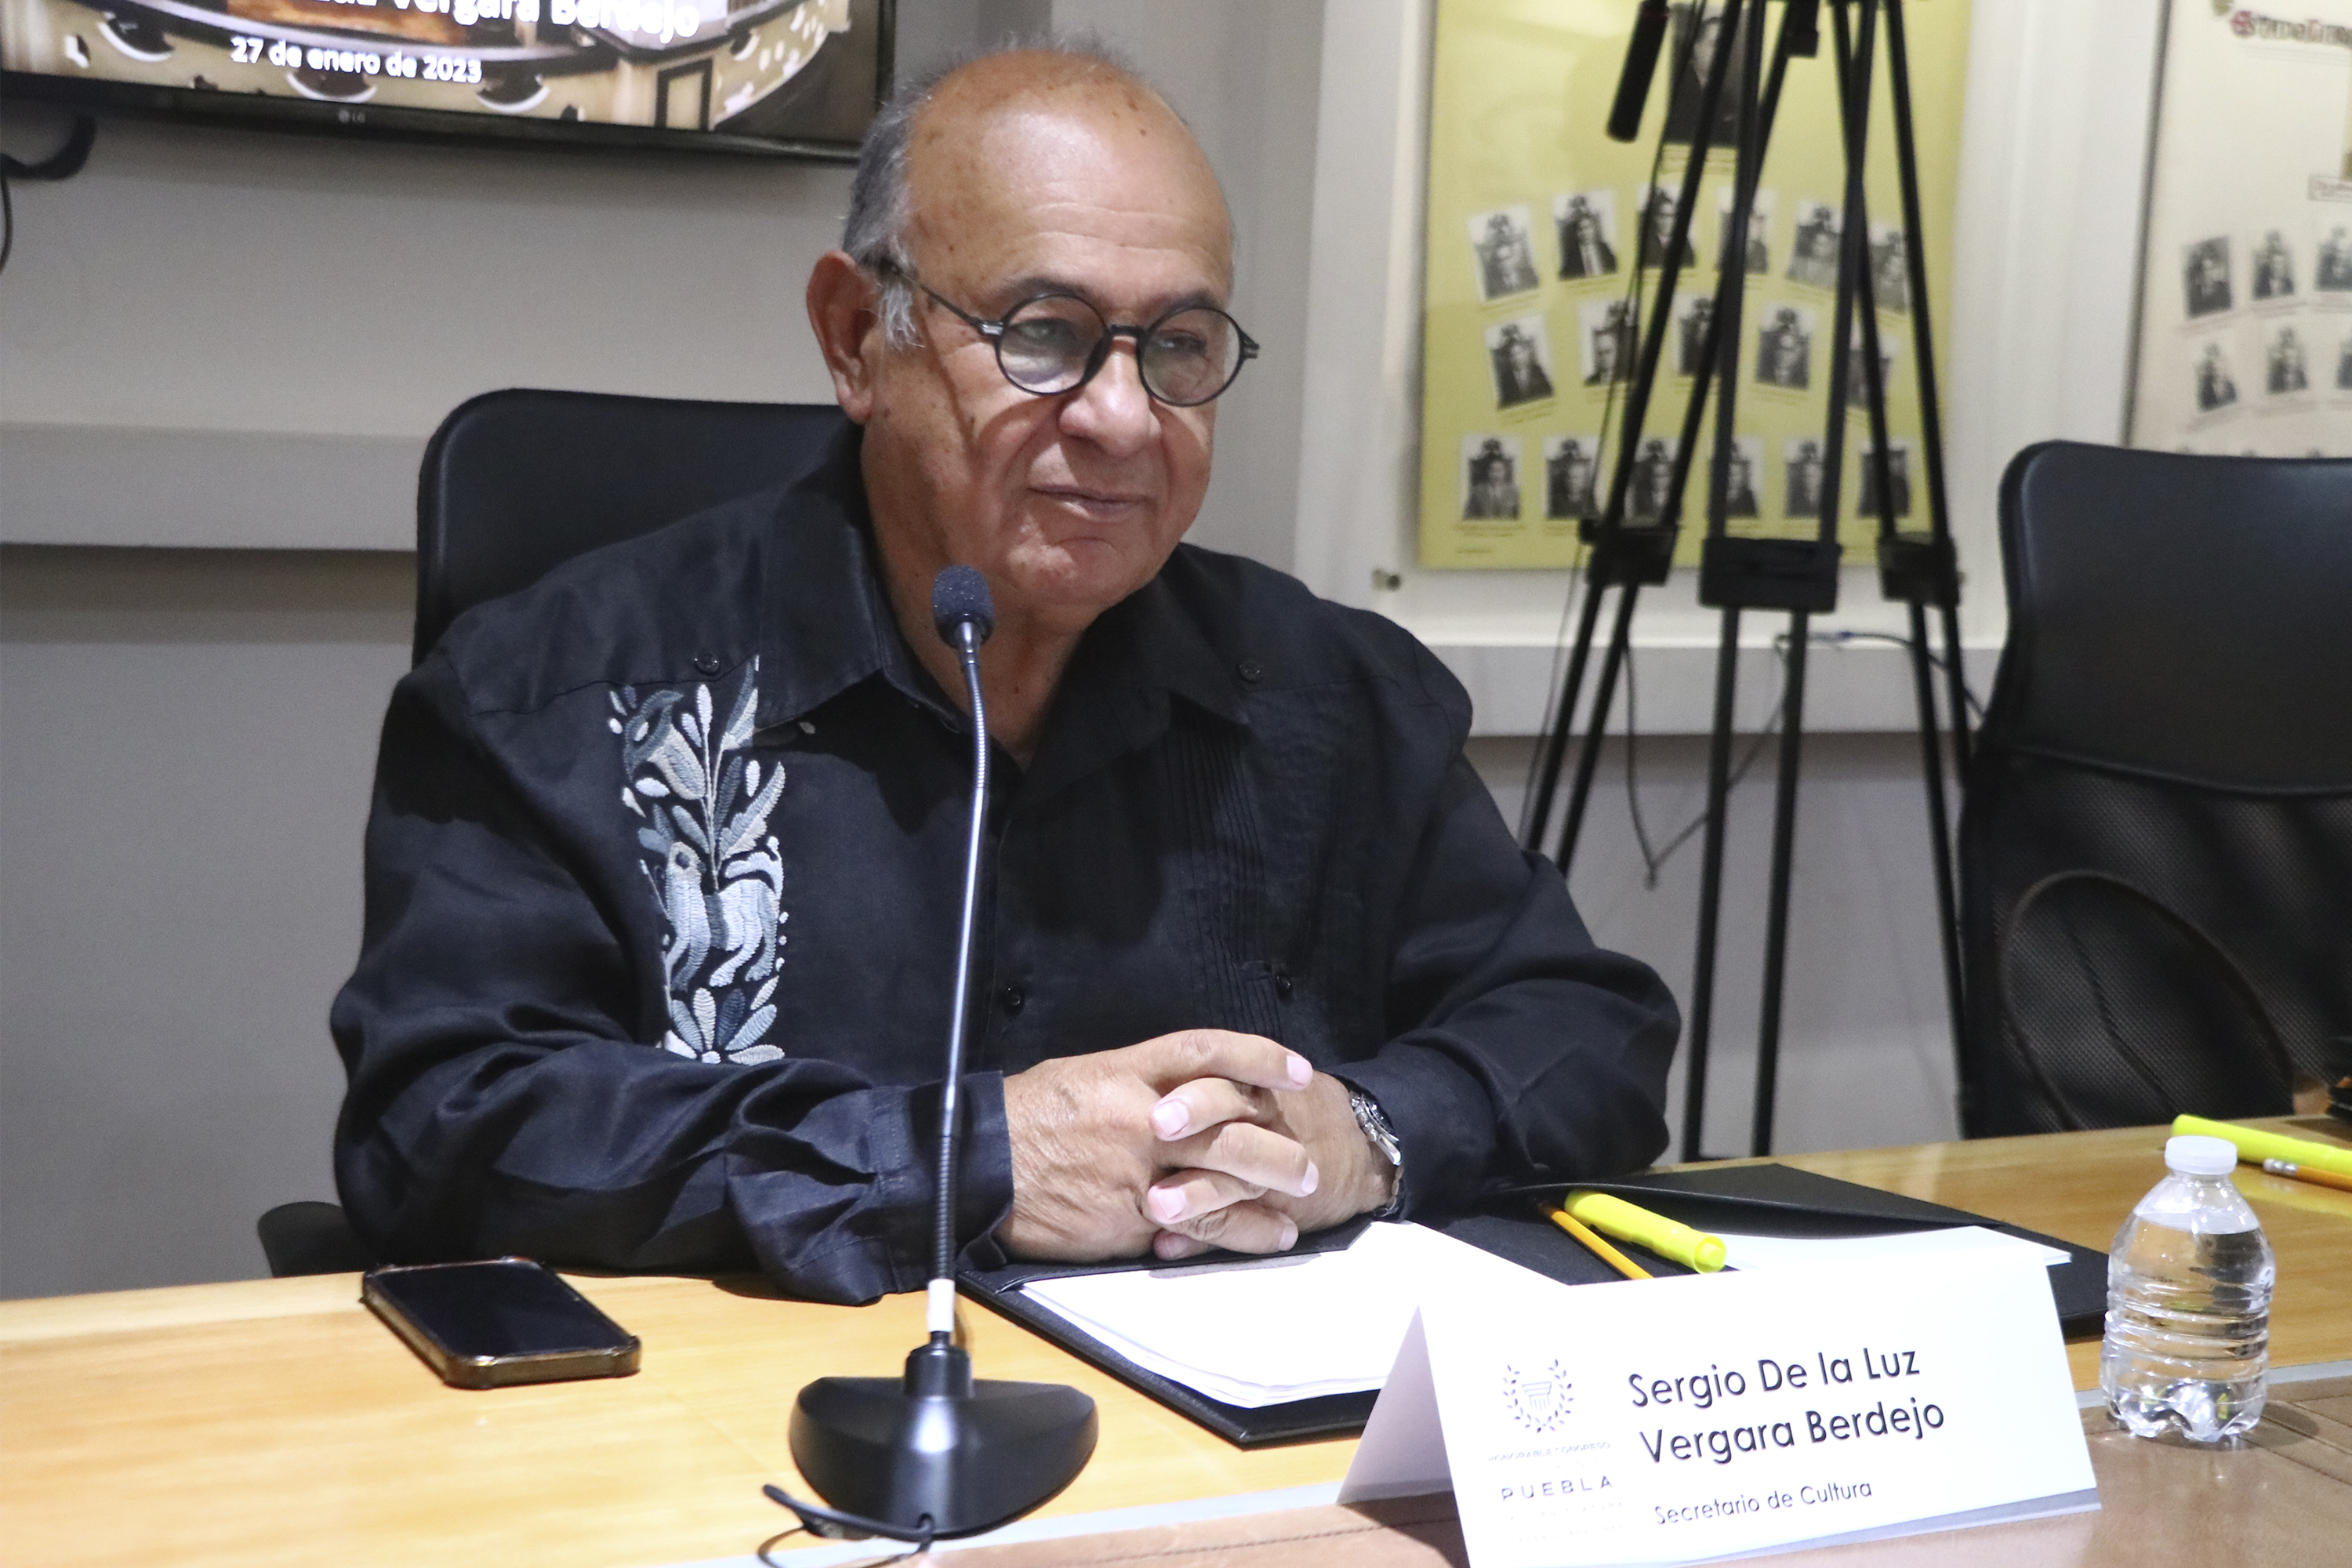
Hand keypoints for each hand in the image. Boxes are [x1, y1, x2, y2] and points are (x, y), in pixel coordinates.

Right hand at [997, 1030, 1397, 1263]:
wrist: (981, 1165)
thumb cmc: (1029, 1116)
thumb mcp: (1085, 1076)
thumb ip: (1140, 1082)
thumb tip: (1184, 1092)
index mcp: (1129, 1070)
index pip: (1208, 1052)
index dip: (1259, 1058)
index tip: (1298, 1072)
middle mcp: (1142, 1116)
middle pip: (1230, 1124)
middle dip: (1277, 1145)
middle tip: (1307, 1162)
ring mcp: (1139, 1169)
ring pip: (1222, 1181)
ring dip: (1268, 1194)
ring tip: (1298, 1202)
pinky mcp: (1131, 1216)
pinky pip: (1196, 1227)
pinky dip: (1237, 1234)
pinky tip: (1265, 1236)